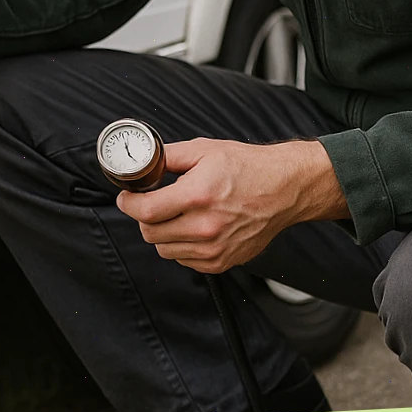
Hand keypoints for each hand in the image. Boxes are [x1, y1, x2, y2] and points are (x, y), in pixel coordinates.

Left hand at [116, 138, 346, 273]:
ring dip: (163, 233)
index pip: (146, 212)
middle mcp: (206, 226)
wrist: (284, 189)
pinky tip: (193, 228)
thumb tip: (144, 161)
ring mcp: (215, 248)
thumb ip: (169, 156)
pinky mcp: (222, 261)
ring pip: (165, 250)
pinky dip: (182, 246)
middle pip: (151, 234)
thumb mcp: (205, 150)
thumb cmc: (248, 167)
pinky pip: (185, 260)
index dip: (129, 204)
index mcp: (198, 196)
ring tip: (176, 215)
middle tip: (152, 204)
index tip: (128, 198)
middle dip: (145, 218)